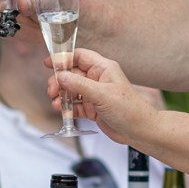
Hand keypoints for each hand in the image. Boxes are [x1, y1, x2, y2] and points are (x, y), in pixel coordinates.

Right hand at [46, 48, 161, 147]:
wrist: (139, 131)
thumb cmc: (128, 109)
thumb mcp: (102, 95)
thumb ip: (79, 85)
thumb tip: (60, 76)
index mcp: (103, 68)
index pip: (80, 56)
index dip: (64, 58)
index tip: (49, 63)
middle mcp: (98, 79)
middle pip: (72, 74)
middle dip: (59, 81)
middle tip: (52, 90)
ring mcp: (94, 94)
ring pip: (71, 90)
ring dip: (61, 96)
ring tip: (56, 103)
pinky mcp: (92, 108)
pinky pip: (75, 105)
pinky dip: (67, 108)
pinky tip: (63, 112)